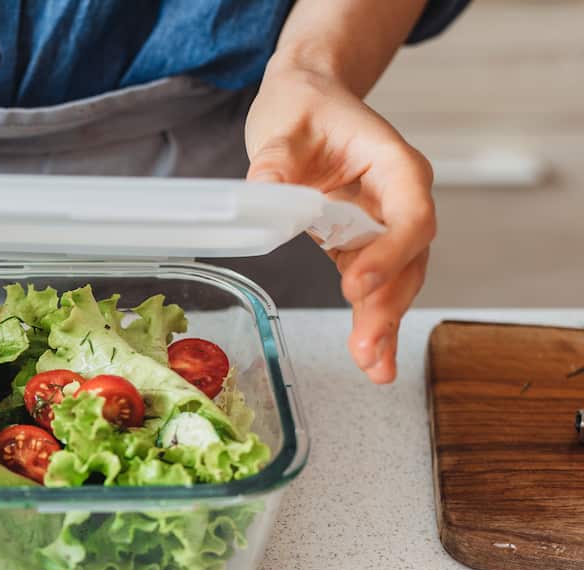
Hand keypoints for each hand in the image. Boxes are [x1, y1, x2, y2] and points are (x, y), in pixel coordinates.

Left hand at [245, 66, 436, 383]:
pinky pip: (375, 286)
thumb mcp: (282, 126)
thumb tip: (263, 189)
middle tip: (367, 350)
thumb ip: (275, 160)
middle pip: (409, 259)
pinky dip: (373, 321)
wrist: (308, 100)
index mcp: (394, 166)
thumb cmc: (304, 108)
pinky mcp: (363, 245)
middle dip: (388, 306)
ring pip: (398, 280)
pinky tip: (373, 359)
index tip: (356, 285)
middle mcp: (401, 199)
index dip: (389, 254)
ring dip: (384, 323)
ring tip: (374, 367)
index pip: (409, 216)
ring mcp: (385, 225)